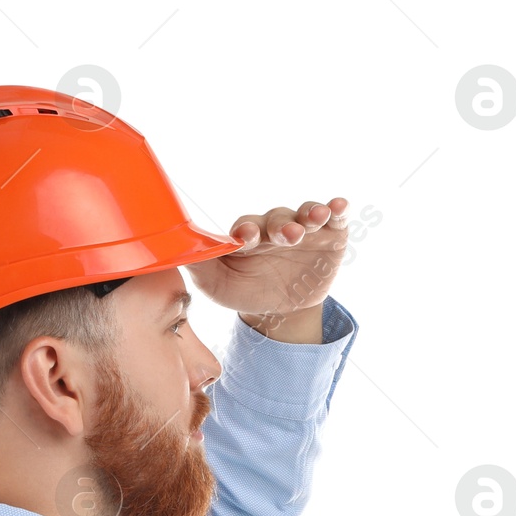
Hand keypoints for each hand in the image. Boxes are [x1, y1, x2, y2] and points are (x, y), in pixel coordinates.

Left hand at [186, 198, 348, 340]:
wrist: (283, 310)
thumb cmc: (247, 291)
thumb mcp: (219, 287)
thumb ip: (200, 268)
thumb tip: (175, 252)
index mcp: (247, 236)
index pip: (246, 226)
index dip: (246, 229)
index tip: (247, 237)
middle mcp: (274, 228)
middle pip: (278, 218)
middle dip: (282, 226)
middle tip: (290, 236)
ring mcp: (304, 229)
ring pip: (306, 214)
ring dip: (310, 213)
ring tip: (315, 217)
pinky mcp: (330, 235)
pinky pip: (335, 218)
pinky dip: (337, 210)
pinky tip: (339, 206)